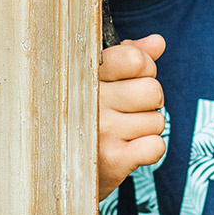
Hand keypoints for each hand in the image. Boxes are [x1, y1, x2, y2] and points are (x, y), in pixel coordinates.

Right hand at [98, 34, 166, 201]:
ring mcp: (101, 132)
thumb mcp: (98, 79)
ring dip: (146, 128)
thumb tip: (157, 42)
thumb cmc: (83, 117)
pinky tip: (127, 150)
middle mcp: (90, 102)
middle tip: (127, 110)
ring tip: (121, 133)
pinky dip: (149, 149)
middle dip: (149, 101)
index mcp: (84, 76)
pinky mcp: (112, 162)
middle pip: (153, 90)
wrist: (56, 172)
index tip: (131, 77)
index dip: (144, 67)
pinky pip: (156, 146)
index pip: (135, 59)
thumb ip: (129, 56)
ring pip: (157, 120)